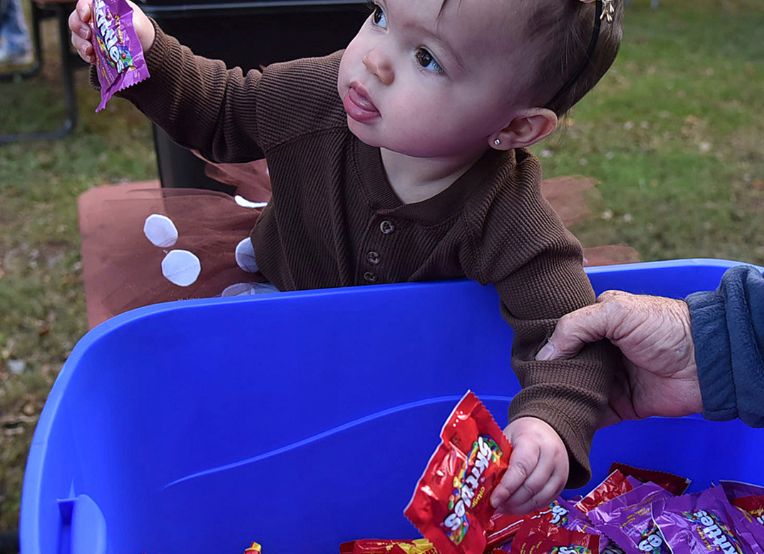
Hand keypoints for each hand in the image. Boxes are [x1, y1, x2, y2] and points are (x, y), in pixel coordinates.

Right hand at [69, 0, 154, 63]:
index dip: (82, 8)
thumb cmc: (139, 29)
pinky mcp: (92, 48)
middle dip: (78, 27)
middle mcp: (93, 19)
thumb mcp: (136, 22)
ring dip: (81, 44)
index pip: (86, 3)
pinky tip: (93, 58)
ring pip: (77, 36)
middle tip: (87, 35)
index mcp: (102, 7)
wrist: (145, 46)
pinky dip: (86, 55)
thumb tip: (117, 25)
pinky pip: (83, 51)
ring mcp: (91, 34)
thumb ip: (125, 21)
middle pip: (76, 19)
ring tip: (89, 51)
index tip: (86, 16)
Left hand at [490, 417, 567, 513]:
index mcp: (533, 441)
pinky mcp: (562, 483)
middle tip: (495, 505)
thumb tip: (482, 483)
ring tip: (503, 508)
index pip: (521, 468)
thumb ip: (498, 458)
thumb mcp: (507, 437)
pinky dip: (529, 507)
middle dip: (511, 500)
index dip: (507, 487)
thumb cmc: (522, 434)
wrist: (547, 430)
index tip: (494, 499)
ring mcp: (559, 471)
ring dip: (519, 507)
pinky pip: (545, 501)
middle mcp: (551, 456)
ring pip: (539, 498)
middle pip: (531, 486)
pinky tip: (515, 507)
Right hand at [536, 290, 702, 425]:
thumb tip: (545, 354)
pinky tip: (561, 421)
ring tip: (540, 406)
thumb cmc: (665, 327)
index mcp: (597, 325)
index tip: (526, 362)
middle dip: (549, 377)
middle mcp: (601, 353)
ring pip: (576, 392)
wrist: (707, 361)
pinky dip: (579, 419)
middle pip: (566, 367)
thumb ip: (576, 327)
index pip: (562, 337)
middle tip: (530, 388)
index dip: (545, 348)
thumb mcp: (616, 312)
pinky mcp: (622, 406)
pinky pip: (594, 416)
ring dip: (562, 399)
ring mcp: (611, 380)